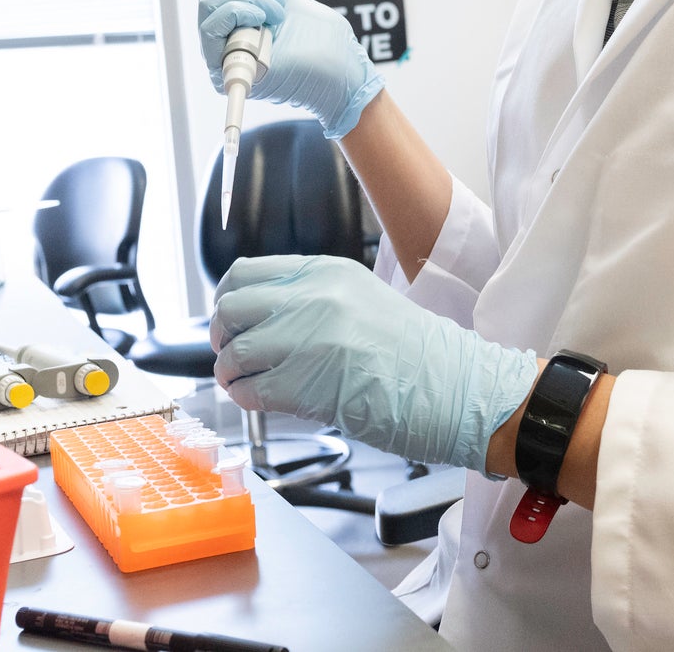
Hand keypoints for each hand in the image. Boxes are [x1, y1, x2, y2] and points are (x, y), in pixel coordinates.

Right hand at [197, 0, 383, 138]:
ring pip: (208, 1)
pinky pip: (209, 27)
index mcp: (237, 15)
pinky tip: (264, 25)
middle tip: (280, 5)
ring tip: (277, 16)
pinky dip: (238, 12)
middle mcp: (223, 33)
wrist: (342, 73)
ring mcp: (221, 52)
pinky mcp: (224, 69)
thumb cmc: (325, 42)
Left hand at [210, 255, 536, 472]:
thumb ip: (310, 299)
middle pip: (231, 308)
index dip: (225, 300)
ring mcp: (308, 339)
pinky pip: (250, 390)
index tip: (228, 320)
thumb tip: (256, 317)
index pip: (243, 273)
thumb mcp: (360, 299)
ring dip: (230, 374)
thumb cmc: (414, 353)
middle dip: (220, 336)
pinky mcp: (306, 383)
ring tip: (244, 384)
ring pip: (235, 351)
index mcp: (324, 272)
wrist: (453, 385)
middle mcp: (312, 298)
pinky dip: (245, 399)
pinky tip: (260, 401)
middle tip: (230, 355)